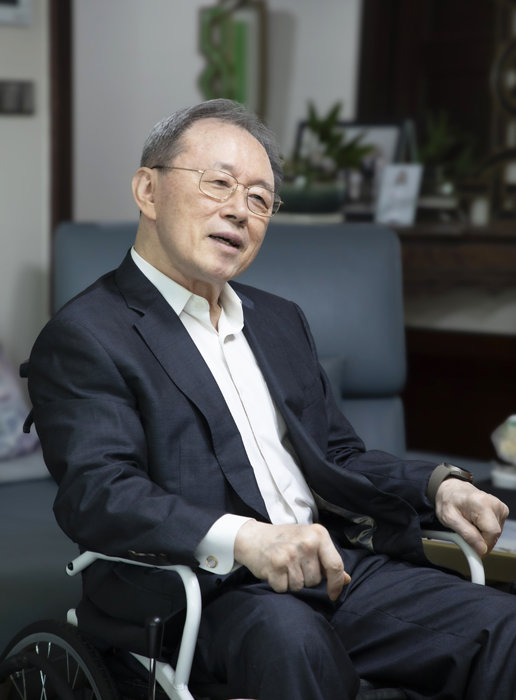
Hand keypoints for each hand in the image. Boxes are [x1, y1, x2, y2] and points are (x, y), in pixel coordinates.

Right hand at [234, 520, 350, 599]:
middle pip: (316, 580)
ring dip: (291, 582)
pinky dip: (279, 585)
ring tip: (284, 567)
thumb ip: (327, 559)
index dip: (336, 584)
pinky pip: (284, 588)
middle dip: (306, 579)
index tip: (333, 594)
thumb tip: (347, 579)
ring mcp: (291, 553)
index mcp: (319, 534)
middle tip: (294, 565)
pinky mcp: (276, 564)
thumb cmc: (285, 540)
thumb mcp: (309, 542)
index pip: (336, 565)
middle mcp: (307, 542)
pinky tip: (275, 571)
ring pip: (300, 586)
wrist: (253, 536)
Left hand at [435, 479, 508, 555]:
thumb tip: (482, 549)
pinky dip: (485, 530)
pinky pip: (495, 529)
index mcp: (481, 503)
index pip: (492, 533)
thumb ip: (466, 534)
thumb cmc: (448, 501)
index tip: (472, 548)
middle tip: (466, 532)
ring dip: (482, 535)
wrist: (451, 489)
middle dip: (481, 540)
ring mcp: (499, 506)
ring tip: (469, 524)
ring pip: (495, 533)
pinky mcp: (501, 510)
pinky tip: (475, 522)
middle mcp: (494, 503)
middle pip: (495, 534)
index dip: (483, 545)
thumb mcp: (449, 519)